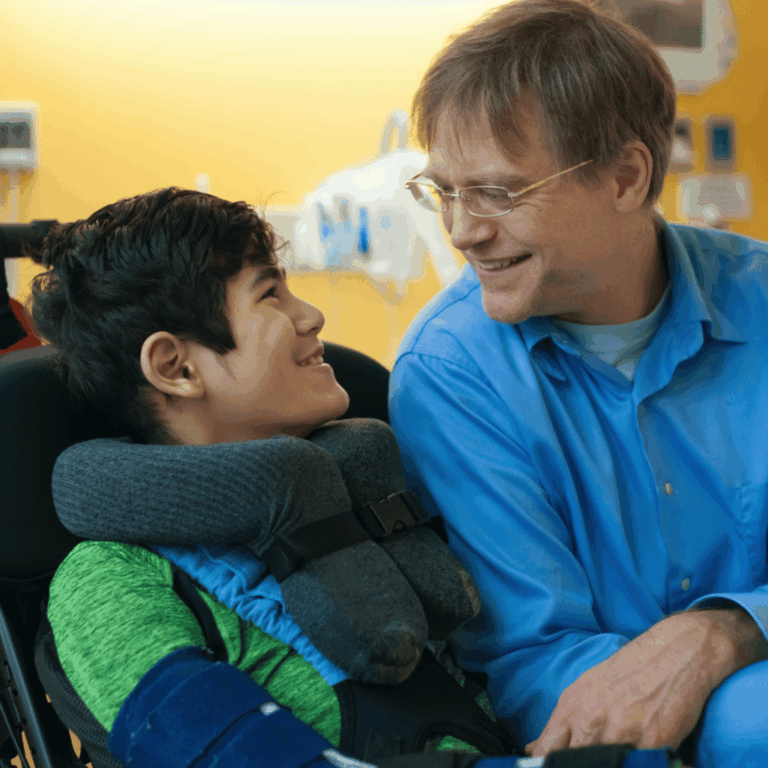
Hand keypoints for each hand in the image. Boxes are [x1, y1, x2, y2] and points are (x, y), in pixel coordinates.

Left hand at [525, 609, 763, 756]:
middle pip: (575, 763)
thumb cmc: (628, 671)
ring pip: (604, 766)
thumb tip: (534, 749)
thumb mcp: (587, 689)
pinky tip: (634, 763)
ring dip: (608, 767)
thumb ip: (562, 723)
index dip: (548, 765)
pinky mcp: (654, 743)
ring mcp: (622, 732)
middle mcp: (592, 718)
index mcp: (573, 705)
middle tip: (586, 765)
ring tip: (613, 761)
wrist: (673, 653)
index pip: (548, 749)